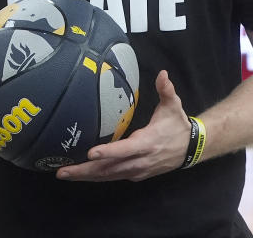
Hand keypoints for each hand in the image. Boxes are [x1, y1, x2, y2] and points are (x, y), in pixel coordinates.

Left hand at [56, 71, 190, 181]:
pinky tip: (81, 174)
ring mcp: (137, 170)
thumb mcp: (173, 106)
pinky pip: (112, 177)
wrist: (191, 149)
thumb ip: (166, 90)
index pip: (125, 150)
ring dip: (86, 176)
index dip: (108, 152)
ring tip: (64, 174)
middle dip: (85, 170)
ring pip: (108, 176)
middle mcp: (140, 161)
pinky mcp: (135, 174)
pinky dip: (96, 177)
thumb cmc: (177, 125)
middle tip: (62, 171)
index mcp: (147, 143)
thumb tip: (163, 74)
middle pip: (109, 168)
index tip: (90, 153)